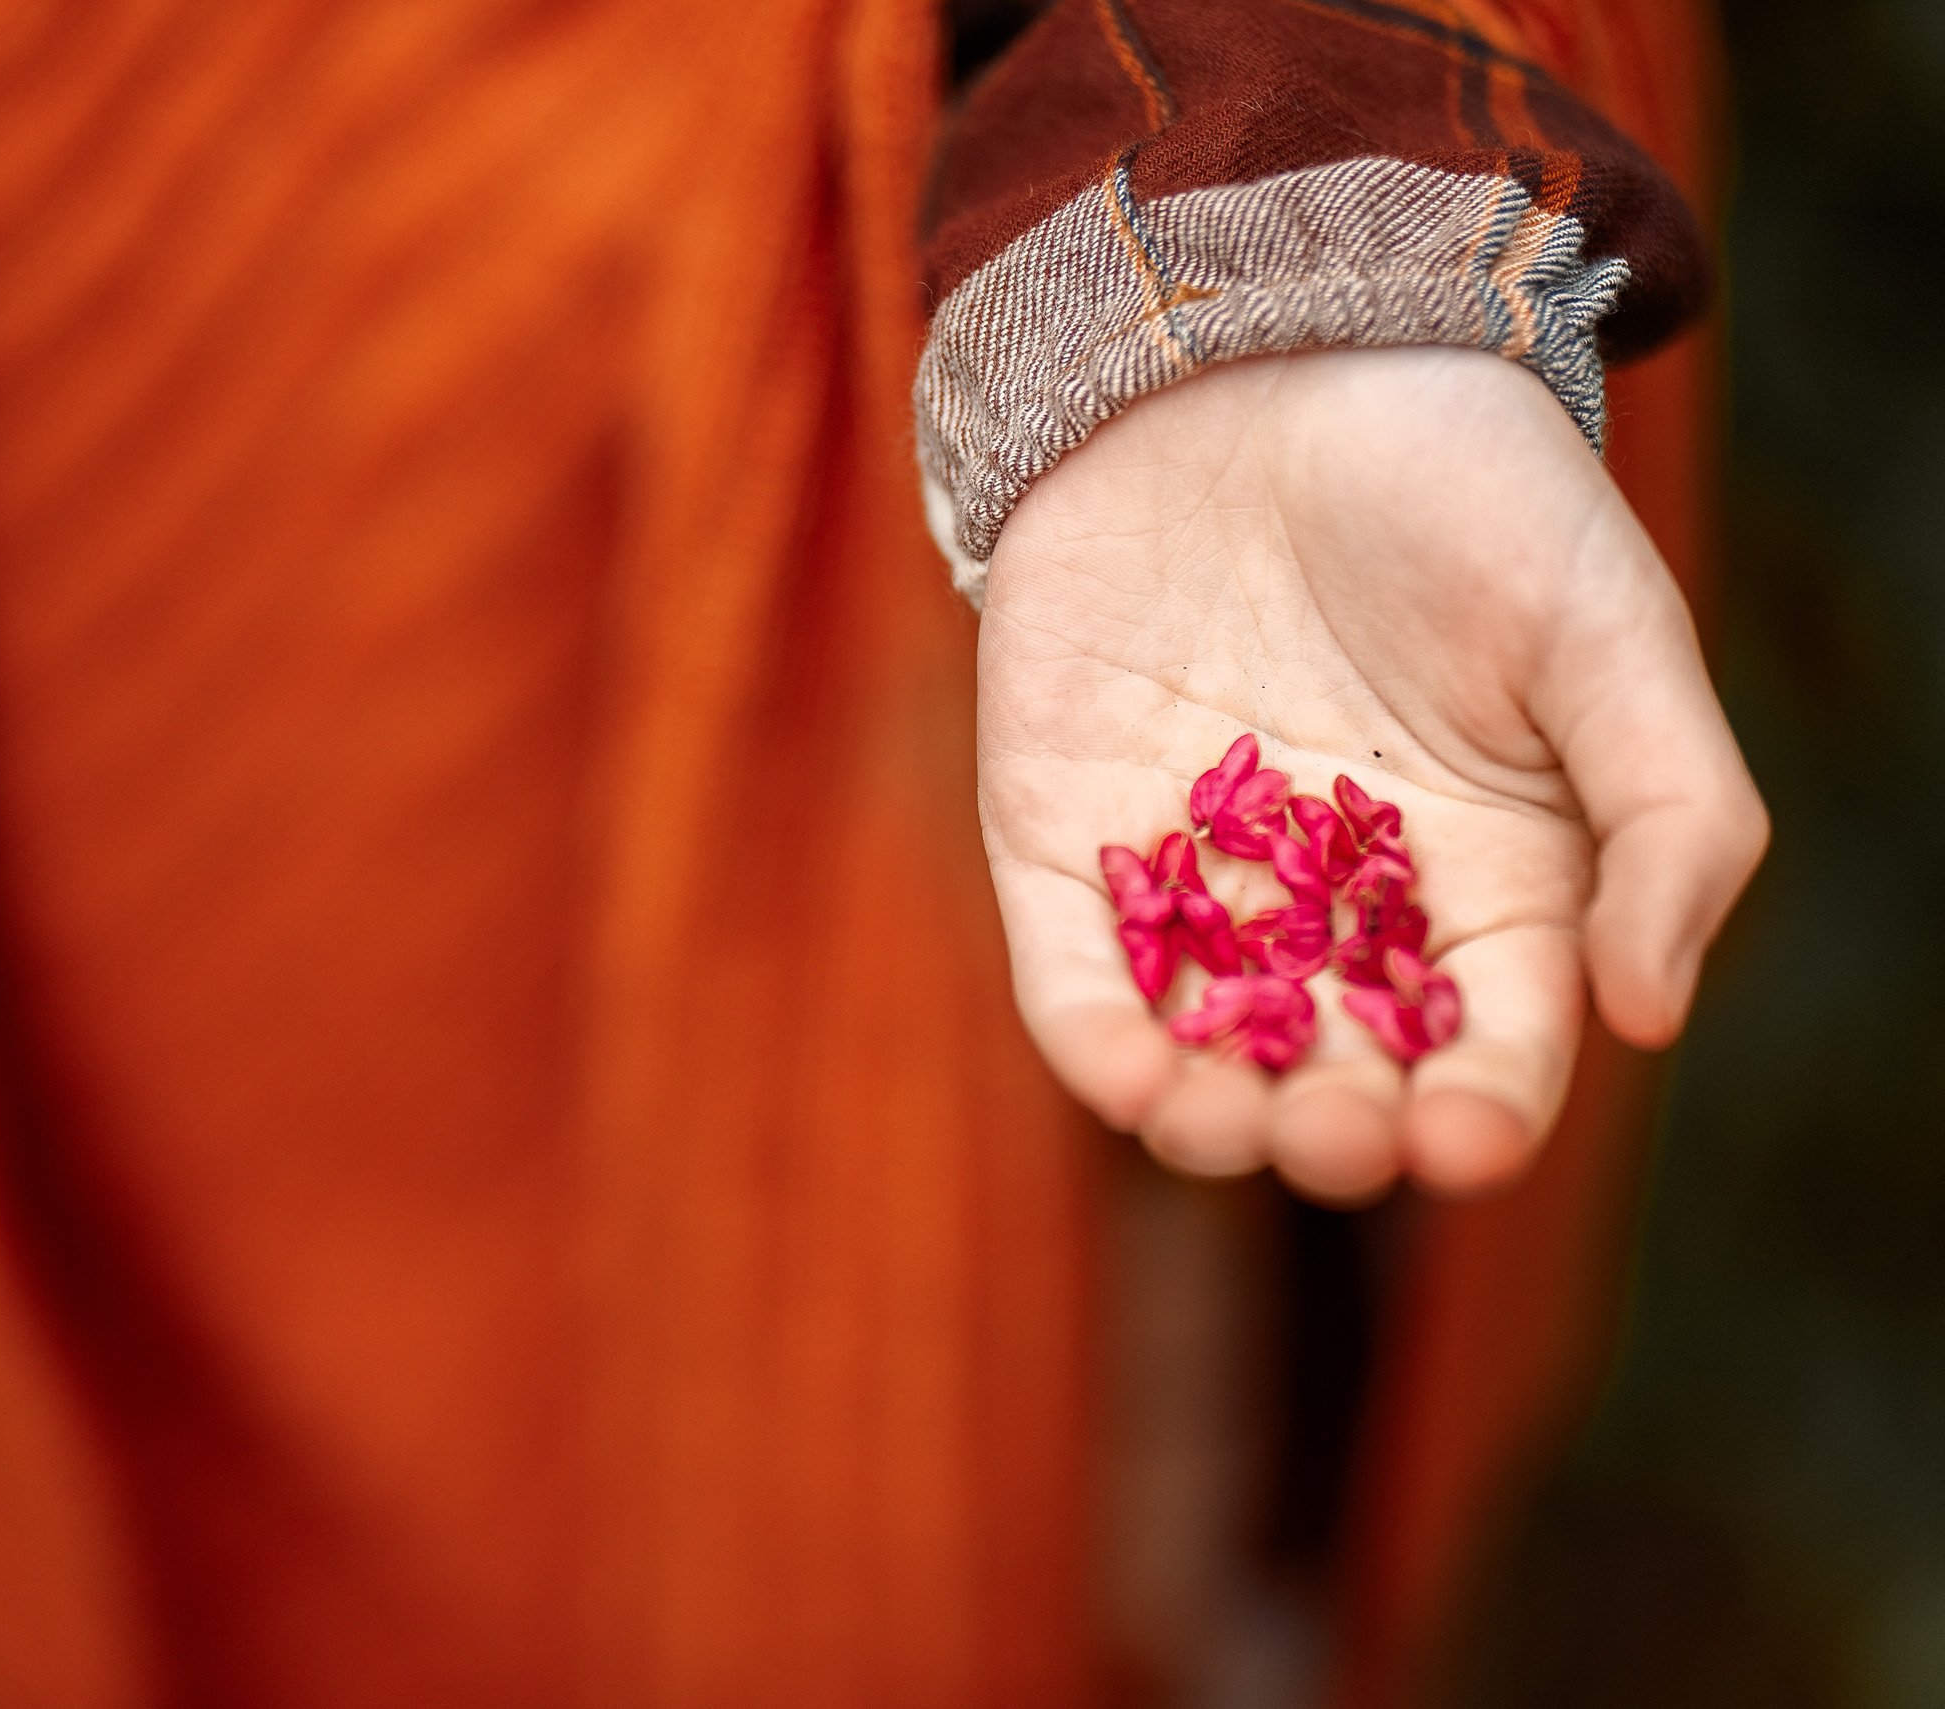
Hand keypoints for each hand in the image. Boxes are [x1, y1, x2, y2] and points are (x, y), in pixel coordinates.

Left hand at [977, 347, 1766, 1202]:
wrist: (1270, 349)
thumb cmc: (1466, 488)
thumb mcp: (1612, 633)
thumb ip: (1666, 820)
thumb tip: (1646, 1017)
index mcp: (1483, 880)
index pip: (1487, 1044)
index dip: (1478, 1110)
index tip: (1460, 1140)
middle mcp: (1336, 903)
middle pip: (1335, 1069)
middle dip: (1331, 1128)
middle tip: (1328, 1138)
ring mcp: (1195, 873)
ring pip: (1198, 1040)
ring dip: (1204, 1112)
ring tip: (1216, 1127)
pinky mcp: (1065, 831)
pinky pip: (1072, 961)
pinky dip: (1091, 1030)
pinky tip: (1120, 1072)